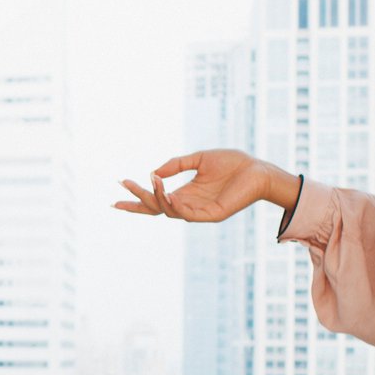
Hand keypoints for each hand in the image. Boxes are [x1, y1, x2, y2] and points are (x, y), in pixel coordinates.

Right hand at [113, 149, 274, 224]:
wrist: (258, 170)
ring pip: (169, 211)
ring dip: (156, 198)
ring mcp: (200, 212)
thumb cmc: (233, 164)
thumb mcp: (198, 159)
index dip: (137, 199)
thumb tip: (153, 172)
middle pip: (157, 209)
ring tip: (150, 182)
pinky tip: (165, 192)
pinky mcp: (212, 215)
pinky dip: (174, 204)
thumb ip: (176, 165)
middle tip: (124, 186)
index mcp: (186, 194)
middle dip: (138, 200)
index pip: (156, 201)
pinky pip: (187, 214)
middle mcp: (190, 205)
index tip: (117, 194)